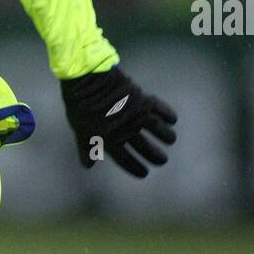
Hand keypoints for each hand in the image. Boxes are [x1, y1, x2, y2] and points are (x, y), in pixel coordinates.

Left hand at [60, 66, 176, 178]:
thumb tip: (88, 166)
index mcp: (109, 140)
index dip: (135, 167)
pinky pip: (158, 107)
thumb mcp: (80, 130)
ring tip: (171, 140)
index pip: (125, 159)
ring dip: (165, 135)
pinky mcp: (141, 98)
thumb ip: (86, 148)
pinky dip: (166, 113)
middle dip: (154, 155)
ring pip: (156, 128)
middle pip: (144, 147)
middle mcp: (125, 129)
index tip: (144, 174)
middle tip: (162, 161)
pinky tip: (173, 119)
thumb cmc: (80, 105)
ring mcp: (135, 114)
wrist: (87, 79)